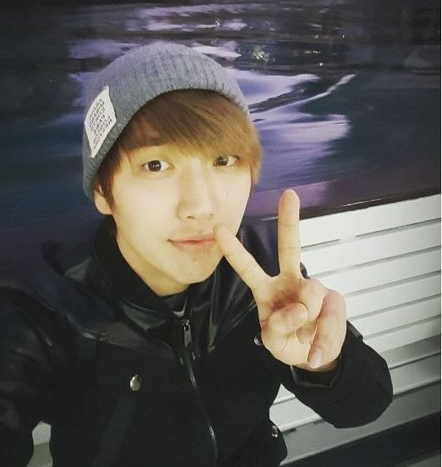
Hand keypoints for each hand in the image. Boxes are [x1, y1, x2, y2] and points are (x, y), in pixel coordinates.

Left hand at [214, 190, 346, 370]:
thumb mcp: (274, 341)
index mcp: (266, 289)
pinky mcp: (333, 301)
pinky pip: (330, 315)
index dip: (234, 250)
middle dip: (289, 220)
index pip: (248, 267)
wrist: (315, 356)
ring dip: (306, 321)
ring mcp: (312, 289)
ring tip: (303, 338)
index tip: (218, 229)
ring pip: (311, 293)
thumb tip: (301, 308)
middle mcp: (289, 281)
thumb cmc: (288, 341)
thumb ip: (280, 327)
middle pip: (289, 247)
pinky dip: (322, 339)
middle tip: (289, 195)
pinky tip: (314, 352)